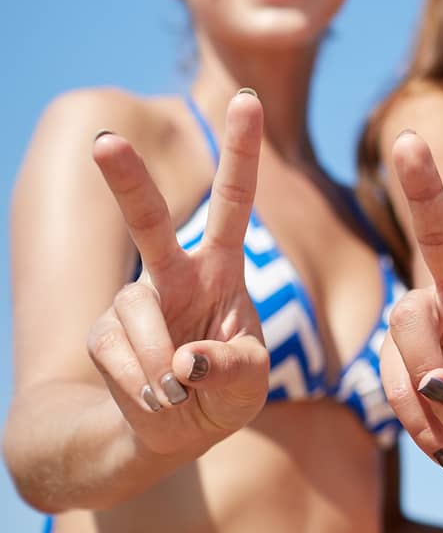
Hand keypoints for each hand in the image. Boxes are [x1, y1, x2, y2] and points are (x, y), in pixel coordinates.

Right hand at [87, 90, 269, 455]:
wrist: (170, 432)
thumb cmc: (223, 393)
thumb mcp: (250, 386)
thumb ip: (235, 369)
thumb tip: (188, 360)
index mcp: (223, 268)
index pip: (234, 200)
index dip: (241, 151)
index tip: (248, 99)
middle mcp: (175, 274)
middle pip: (149, 220)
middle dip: (126, 181)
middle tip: (103, 142)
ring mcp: (134, 302)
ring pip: (138, 316)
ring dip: (163, 365)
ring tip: (180, 390)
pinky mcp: (102, 334)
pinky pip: (120, 356)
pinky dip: (144, 385)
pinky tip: (157, 396)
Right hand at [381, 130, 442, 468]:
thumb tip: (430, 383)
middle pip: (440, 236)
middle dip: (422, 189)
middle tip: (407, 140)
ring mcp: (426, 317)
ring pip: (407, 329)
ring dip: (421, 387)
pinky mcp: (398, 349)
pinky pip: (396, 378)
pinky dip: (414, 417)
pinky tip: (440, 446)